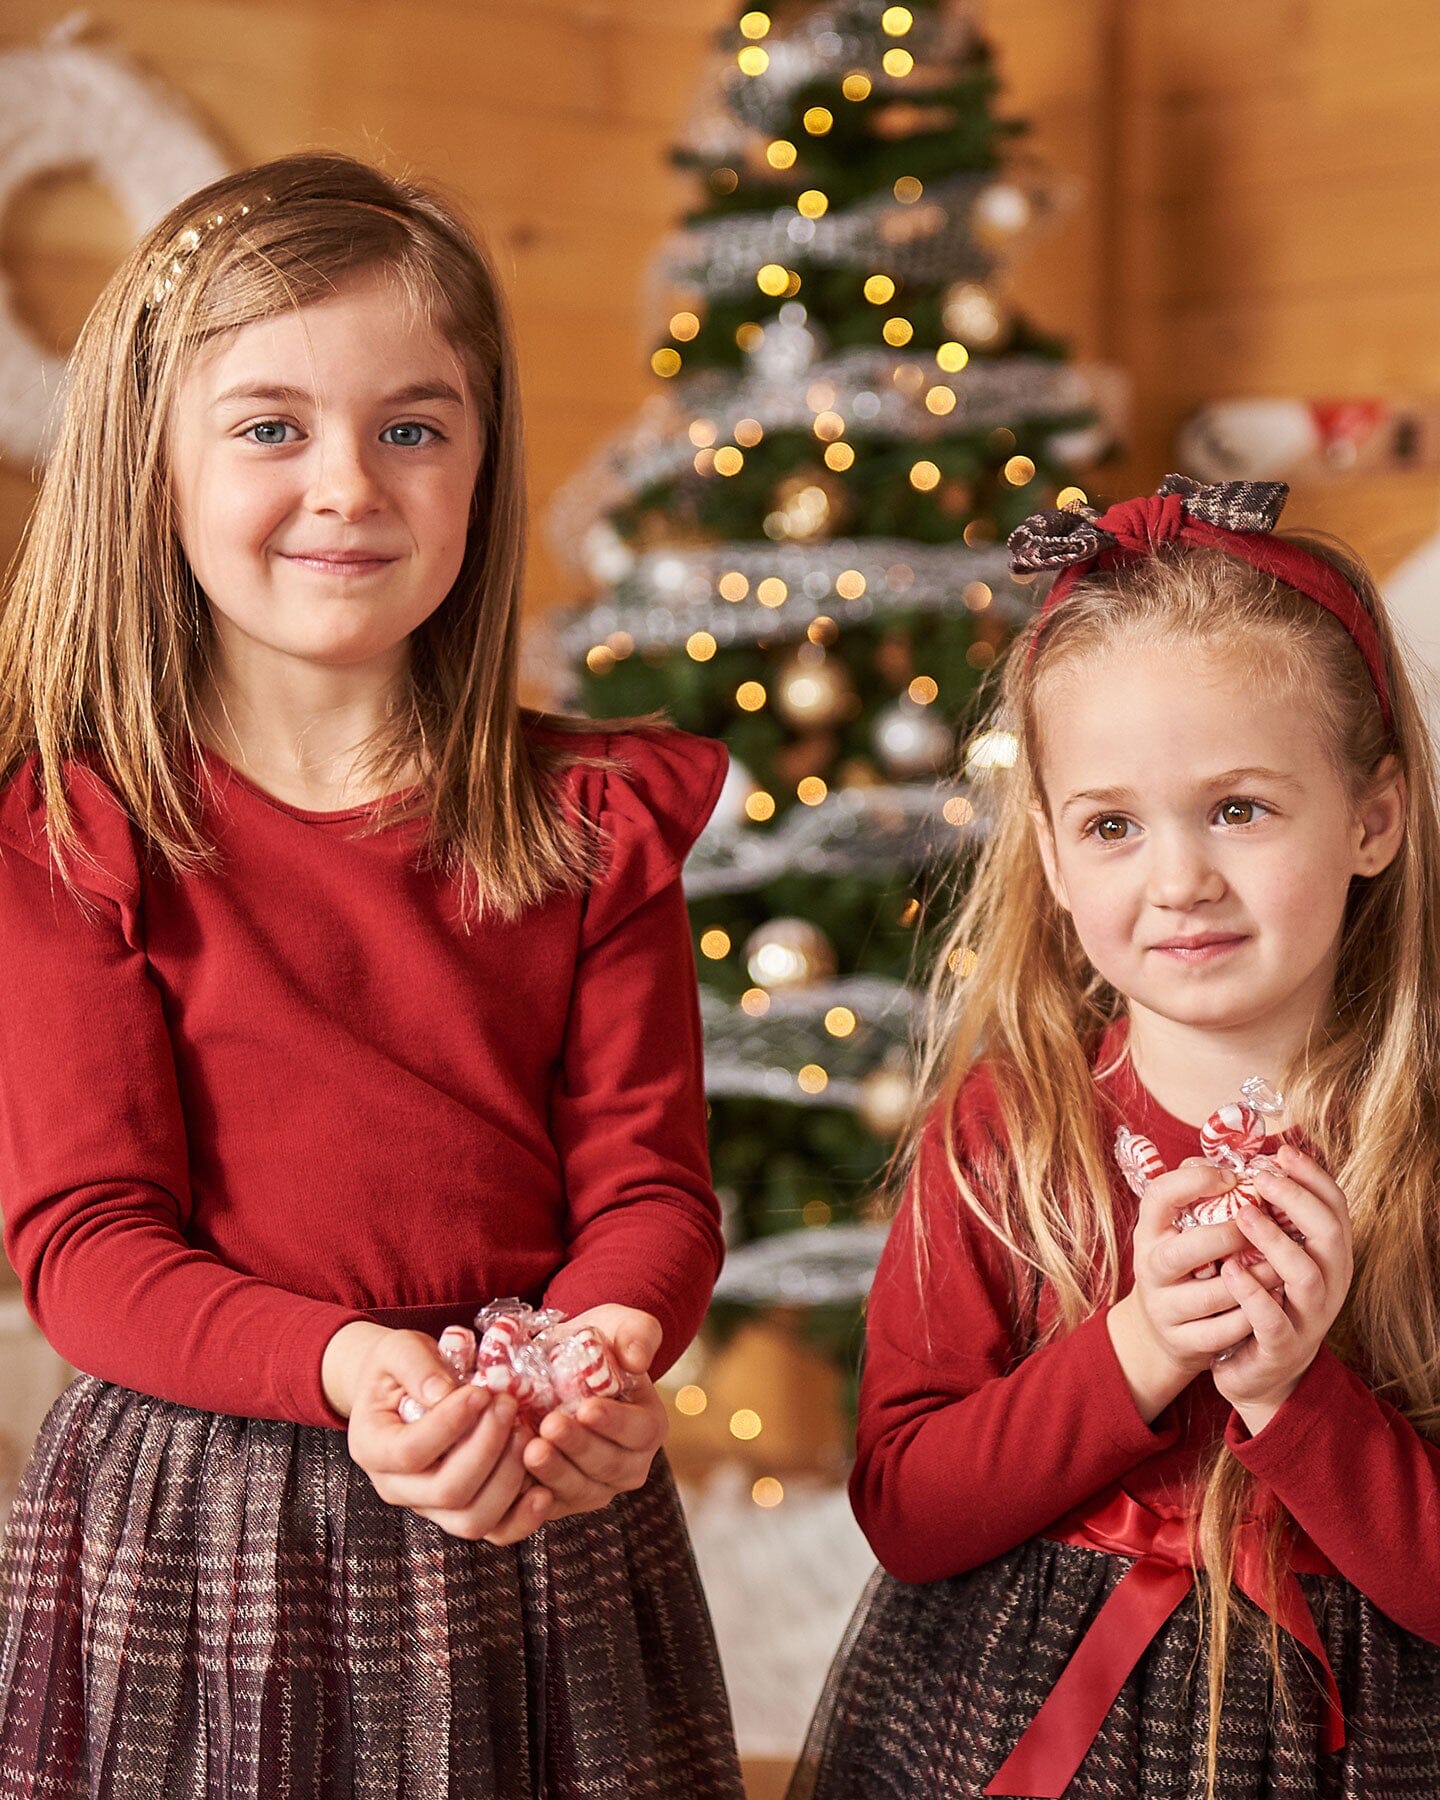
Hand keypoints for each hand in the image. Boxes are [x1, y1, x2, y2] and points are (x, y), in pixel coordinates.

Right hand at [325, 1322, 552, 1543]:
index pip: (410, 1452)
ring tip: (525, 1433)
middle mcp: (397, 1488)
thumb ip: (416, 1365)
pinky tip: (543, 1487)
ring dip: (508, 1478)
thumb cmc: (399, 1368)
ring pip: (472, 1520)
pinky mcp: (462, 1512)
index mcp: (372, 1448)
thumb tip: (444, 1393)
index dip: (450, 1424)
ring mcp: (430, 1506)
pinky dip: (523, 1516)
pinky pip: (495, 1531)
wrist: (401, 1388)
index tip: (481, 1392)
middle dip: (487, 1447)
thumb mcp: (397, 1350)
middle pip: (447, 1492)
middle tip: (508, 1404)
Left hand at [521, 1305, 668, 1520]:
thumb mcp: (621, 1325)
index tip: (586, 1408)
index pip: (639, 1430)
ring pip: (579, 1490)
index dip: (614, 1423)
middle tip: (550, 1426)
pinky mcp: (561, 1499)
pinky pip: (548, 1505)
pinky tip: (512, 1473)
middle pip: (608, 1466)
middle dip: (578, 1448)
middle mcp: (627, 1464)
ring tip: (529, 1449)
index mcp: (648, 1426)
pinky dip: (530, 1494)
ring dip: (554, 1472)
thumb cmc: (597, 1344)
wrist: (560, 1365)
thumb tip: (636, 1359)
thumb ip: (638, 1334)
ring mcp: (595, 1486)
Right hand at [1107, 1158, 1279, 1421]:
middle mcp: (1150, 1268)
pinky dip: (1254, 1316)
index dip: (1194, 1182)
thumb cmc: (1186, 1264)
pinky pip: (1224, 1331)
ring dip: (1254, 1279)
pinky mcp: (1182, 1342)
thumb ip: (1201, 1195)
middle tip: (1260, 1226)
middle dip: (1227, 1237)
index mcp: (1149, 1230)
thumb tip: (1236, 1160)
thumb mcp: (1181, 1227)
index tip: (1231, 1177)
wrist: (1164, 1330)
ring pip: (1211, 1296)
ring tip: (1284, 1264)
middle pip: (1182, 1252)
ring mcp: (1164, 1308)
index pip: (1159, 1196)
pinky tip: (1277, 1301)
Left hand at [1210, 1143, 1353, 1432]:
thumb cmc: (1262, 1301)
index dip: (1314, 1177)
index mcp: (1328, 1257)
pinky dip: (1252, 1292)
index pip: (1335, 1208)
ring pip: (1305, 1274)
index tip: (1283, 1151)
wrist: (1257, 1373)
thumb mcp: (1270, 1256)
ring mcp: (1309, 1317)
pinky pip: (1272, 1319)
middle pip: (1330, 1234)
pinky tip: (1228, 1269)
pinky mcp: (1281, 1346)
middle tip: (1262, 1177)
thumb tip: (1230, 1160)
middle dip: (1298, 1199)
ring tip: (1243, 1215)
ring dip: (1274, 1240)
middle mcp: (1328, 1284)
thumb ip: (1265, 1214)